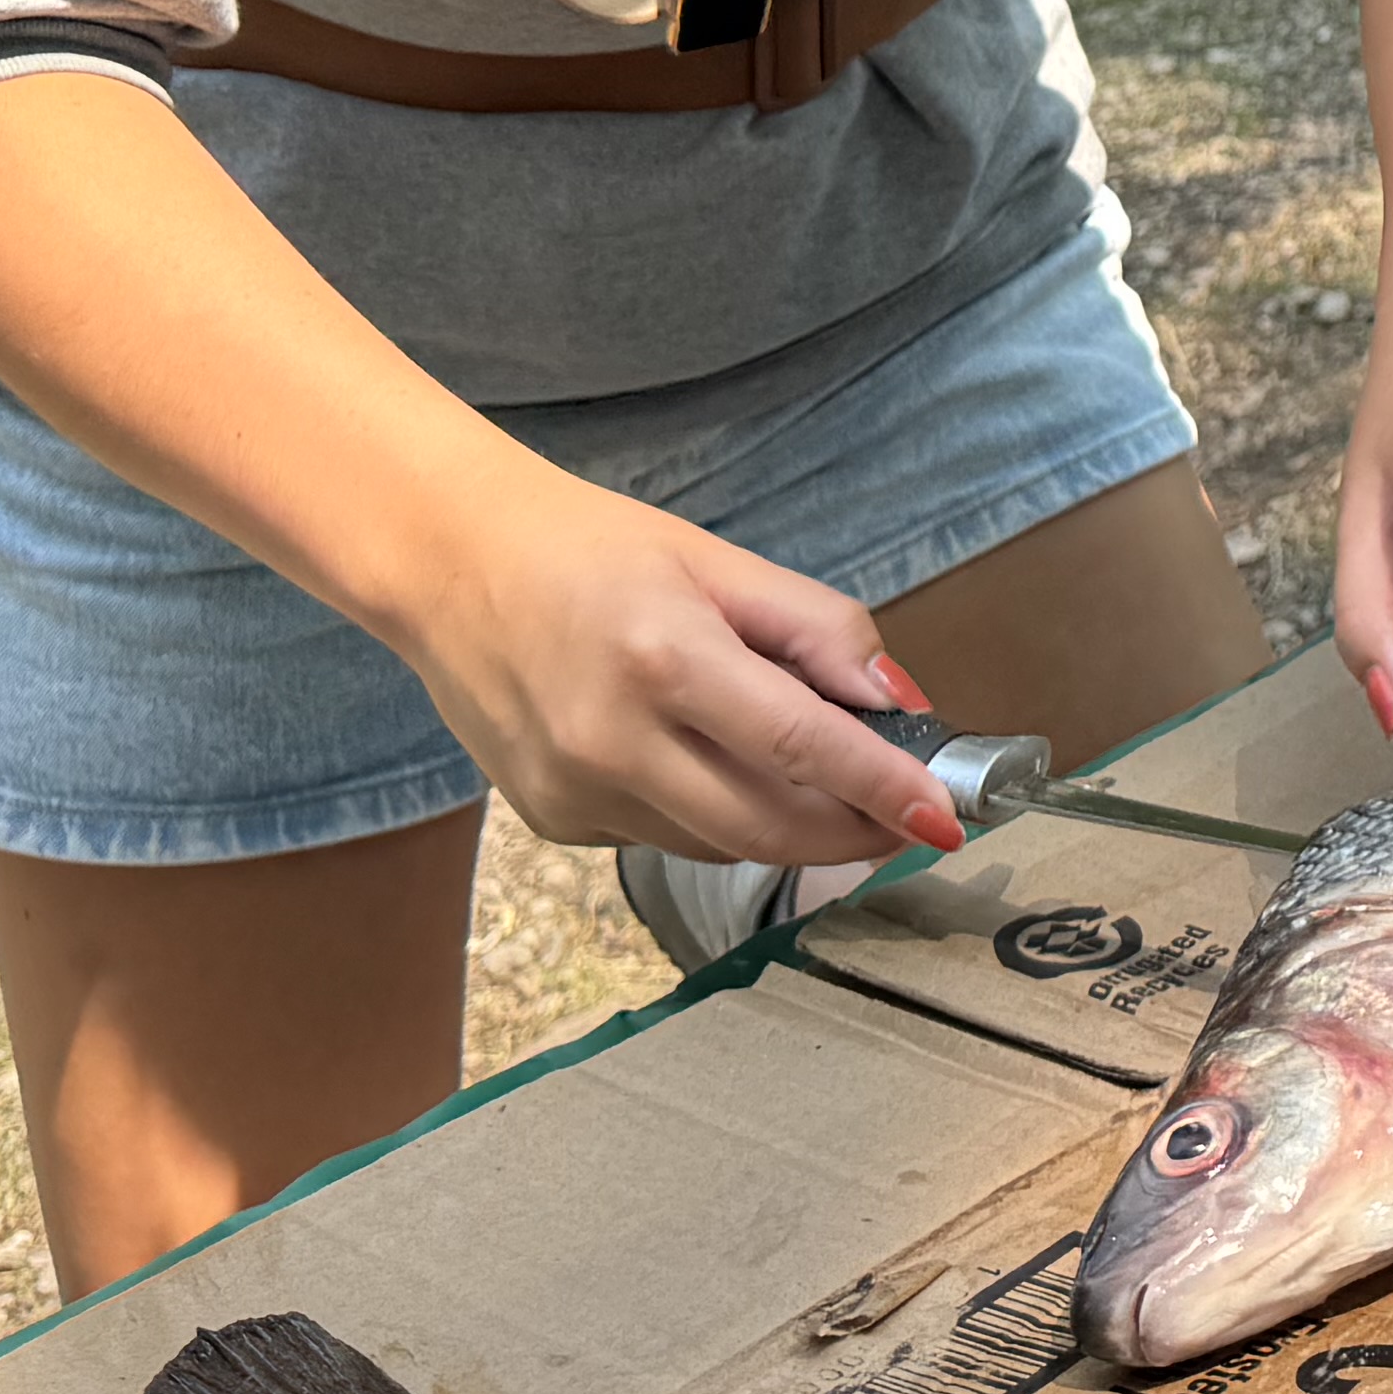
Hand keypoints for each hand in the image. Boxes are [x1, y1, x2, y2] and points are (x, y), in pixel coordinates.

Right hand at [387, 461, 965, 863]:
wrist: (448, 565)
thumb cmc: (591, 549)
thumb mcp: (718, 562)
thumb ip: (815, 629)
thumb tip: (896, 701)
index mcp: (666, 659)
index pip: (802, 748)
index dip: (882, 790)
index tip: (945, 818)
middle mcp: (614, 743)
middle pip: (770, 827)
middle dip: (853, 830)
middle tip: (904, 813)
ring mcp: (576, 794)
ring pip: (722, 845)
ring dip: (786, 824)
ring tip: (814, 775)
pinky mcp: (554, 823)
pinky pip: (665, 841)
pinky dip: (711, 815)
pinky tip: (704, 760)